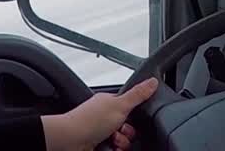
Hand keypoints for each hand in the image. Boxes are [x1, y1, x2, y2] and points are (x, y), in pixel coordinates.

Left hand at [42, 77, 158, 150]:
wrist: (71, 140)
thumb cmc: (89, 120)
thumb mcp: (120, 105)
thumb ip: (138, 95)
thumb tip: (153, 81)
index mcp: (109, 104)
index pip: (130, 111)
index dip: (133, 118)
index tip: (130, 120)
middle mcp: (104, 118)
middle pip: (127, 129)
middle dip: (126, 134)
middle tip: (118, 131)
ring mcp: (100, 133)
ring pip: (122, 142)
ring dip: (120, 144)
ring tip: (111, 142)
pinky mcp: (98, 146)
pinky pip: (114, 150)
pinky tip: (107, 148)